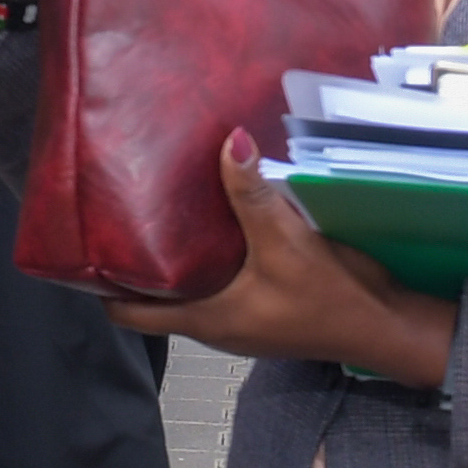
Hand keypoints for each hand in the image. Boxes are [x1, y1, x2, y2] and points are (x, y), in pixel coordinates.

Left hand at [113, 135, 458, 385]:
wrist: (384, 326)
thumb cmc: (331, 298)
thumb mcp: (286, 241)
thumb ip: (252, 193)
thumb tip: (228, 141)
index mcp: (204, 320)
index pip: (129, 314)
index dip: (100, 285)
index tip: (83, 247)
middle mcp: (214, 324)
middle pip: (153, 297)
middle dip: (134, 262)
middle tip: (118, 213)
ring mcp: (240, 319)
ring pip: (188, 287)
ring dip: (174, 257)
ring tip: (159, 208)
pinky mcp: (264, 307)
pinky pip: (222, 281)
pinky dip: (211, 256)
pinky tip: (217, 219)